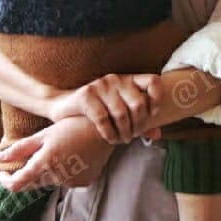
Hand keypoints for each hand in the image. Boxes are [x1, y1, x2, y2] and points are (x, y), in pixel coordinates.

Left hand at [0, 115, 114, 192]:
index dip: (5, 182)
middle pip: (33, 183)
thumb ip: (19, 149)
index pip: (16, 184)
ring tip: (60, 150)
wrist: (106, 128)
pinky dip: (64, 172)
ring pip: (50, 182)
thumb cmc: (74, 126)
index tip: (1, 175)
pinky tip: (72, 157)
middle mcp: (58, 176)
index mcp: (45, 163)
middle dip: (28, 173)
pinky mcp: (84, 182)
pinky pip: (66, 181)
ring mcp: (72, 182)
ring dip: (48, 171)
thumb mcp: (45, 134)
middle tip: (33, 156)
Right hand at [48, 74, 162, 143]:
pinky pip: (103, 119)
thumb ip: (139, 120)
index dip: (157, 99)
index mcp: (128, 79)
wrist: (62, 104)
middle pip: (139, 104)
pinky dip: (109, 134)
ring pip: (121, 114)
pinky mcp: (85, 96)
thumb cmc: (97, 110)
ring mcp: (100, 86)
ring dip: (125, 133)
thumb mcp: (119, 111)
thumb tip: (157, 134)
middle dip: (139, 125)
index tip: (152, 115)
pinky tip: (110, 139)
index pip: (153, 81)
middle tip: (133, 136)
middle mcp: (116, 79)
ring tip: (122, 140)